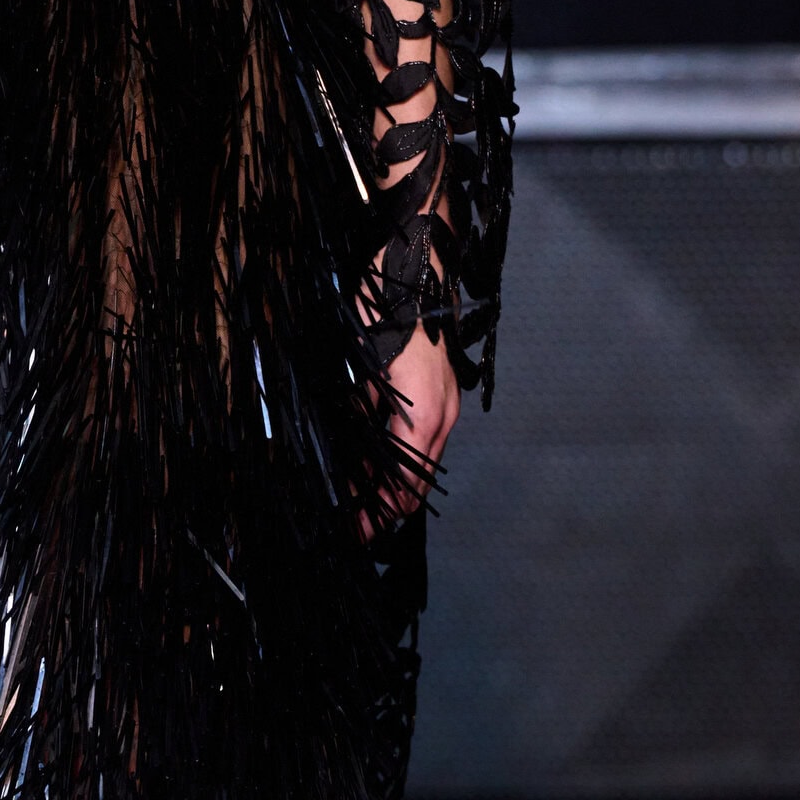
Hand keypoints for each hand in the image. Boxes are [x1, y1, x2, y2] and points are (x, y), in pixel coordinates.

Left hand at [366, 322, 458, 537]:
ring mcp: (446, 404)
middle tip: (359, 526)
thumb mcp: (363, 371)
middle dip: (388, 506)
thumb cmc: (386, 315)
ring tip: (362, 501)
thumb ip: (362, 417)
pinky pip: (423, 438)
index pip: (406, 483)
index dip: (381, 510)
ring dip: (393, 484)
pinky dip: (402, 458)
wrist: (415, 271)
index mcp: (425, 416)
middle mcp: (443, 415)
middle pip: (419, 480)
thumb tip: (352, 458)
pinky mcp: (440, 392)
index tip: (359, 529)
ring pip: (422, 461)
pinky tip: (374, 464)